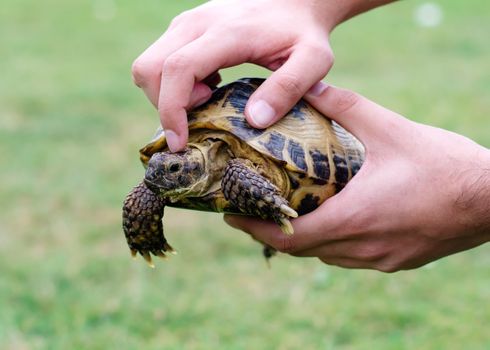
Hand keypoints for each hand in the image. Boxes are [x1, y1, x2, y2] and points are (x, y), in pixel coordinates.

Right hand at [131, 0, 391, 151]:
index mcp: (226, 33)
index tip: (180, 142)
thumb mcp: (313, 61)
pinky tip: (207, 87)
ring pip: (148, 65)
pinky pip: (160, 60)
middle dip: (165, 105)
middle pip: (149, 68)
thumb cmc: (304, 33)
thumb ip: (288, 88)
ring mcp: (186, 23)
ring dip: (167, 94)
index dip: (171, 110)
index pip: (178, 69)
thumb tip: (254, 121)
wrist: (294, 0)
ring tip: (208, 98)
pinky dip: (172, 83)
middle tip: (203, 112)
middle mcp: (196, 23)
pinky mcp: (185, 27)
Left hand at [225, 83, 489, 271]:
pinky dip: (332, 243)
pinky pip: (351, 258)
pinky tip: (335, 222)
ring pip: (326, 256)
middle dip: (273, 233)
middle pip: (302, 249)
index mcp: (354, 218)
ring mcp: (380, 259)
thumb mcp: (390, 128)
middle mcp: (362, 247)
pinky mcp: (396, 262)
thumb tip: (312, 88)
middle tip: (254, 211)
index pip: (289, 236)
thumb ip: (346, 107)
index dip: (256, 229)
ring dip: (303, 239)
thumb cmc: (444, 165)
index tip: (232, 217)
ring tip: (289, 214)